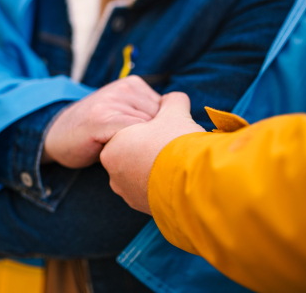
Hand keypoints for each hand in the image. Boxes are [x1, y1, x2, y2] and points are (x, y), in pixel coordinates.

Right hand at [43, 76, 160, 168]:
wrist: (56, 134)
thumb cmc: (95, 132)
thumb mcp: (124, 114)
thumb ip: (148, 115)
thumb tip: (186, 128)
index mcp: (133, 85)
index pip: (170, 110)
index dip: (166, 133)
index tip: (155, 147)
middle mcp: (124, 89)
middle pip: (161, 121)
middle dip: (157, 141)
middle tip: (141, 155)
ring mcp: (111, 102)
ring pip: (147, 130)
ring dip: (142, 149)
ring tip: (126, 156)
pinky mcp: (100, 119)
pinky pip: (130, 136)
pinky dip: (130, 152)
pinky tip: (118, 157)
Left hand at [100, 92, 204, 213]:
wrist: (192, 184)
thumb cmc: (175, 144)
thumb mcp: (174, 114)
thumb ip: (172, 101)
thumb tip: (173, 98)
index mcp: (113, 146)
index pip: (129, 131)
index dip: (151, 128)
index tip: (166, 129)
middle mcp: (113, 171)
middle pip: (133, 153)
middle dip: (151, 148)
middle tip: (171, 145)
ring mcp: (125, 192)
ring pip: (140, 173)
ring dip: (155, 167)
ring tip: (176, 162)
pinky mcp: (140, 206)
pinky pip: (148, 190)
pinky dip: (159, 183)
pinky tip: (175, 178)